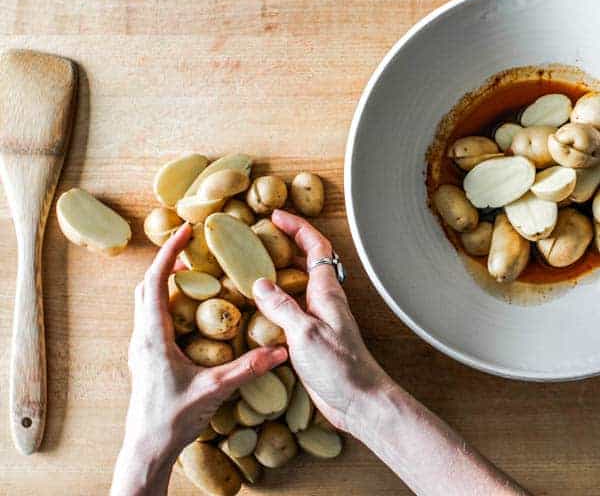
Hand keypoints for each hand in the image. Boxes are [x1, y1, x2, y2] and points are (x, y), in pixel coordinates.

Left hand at [112, 223, 286, 495]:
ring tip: (192, 273)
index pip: (156, 282)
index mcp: (154, 337)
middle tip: (191, 249)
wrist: (146, 450)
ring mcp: (141, 347)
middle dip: (168, 262)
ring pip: (147, 301)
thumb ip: (247, 368)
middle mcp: (143, 336)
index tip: (184, 232)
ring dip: (165, 281)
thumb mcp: (213, 391)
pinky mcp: (146, 356)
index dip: (169, 253)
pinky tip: (189, 310)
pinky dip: (167, 301)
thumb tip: (280, 351)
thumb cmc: (171, 420)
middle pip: (147, 286)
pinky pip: (152, 317)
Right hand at [252, 210, 388, 433]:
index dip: (297, 227)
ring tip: (253, 265)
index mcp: (326, 291)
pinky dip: (275, 299)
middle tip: (261, 237)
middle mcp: (323, 299)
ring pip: (298, 283)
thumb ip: (282, 306)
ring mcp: (317, 317)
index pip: (315, 247)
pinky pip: (291, 307)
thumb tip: (259, 283)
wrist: (357, 400)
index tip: (276, 217)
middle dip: (287, 243)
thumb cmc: (339, 366)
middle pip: (307, 260)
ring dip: (279, 270)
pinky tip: (257, 307)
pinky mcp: (310, 335)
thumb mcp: (305, 333)